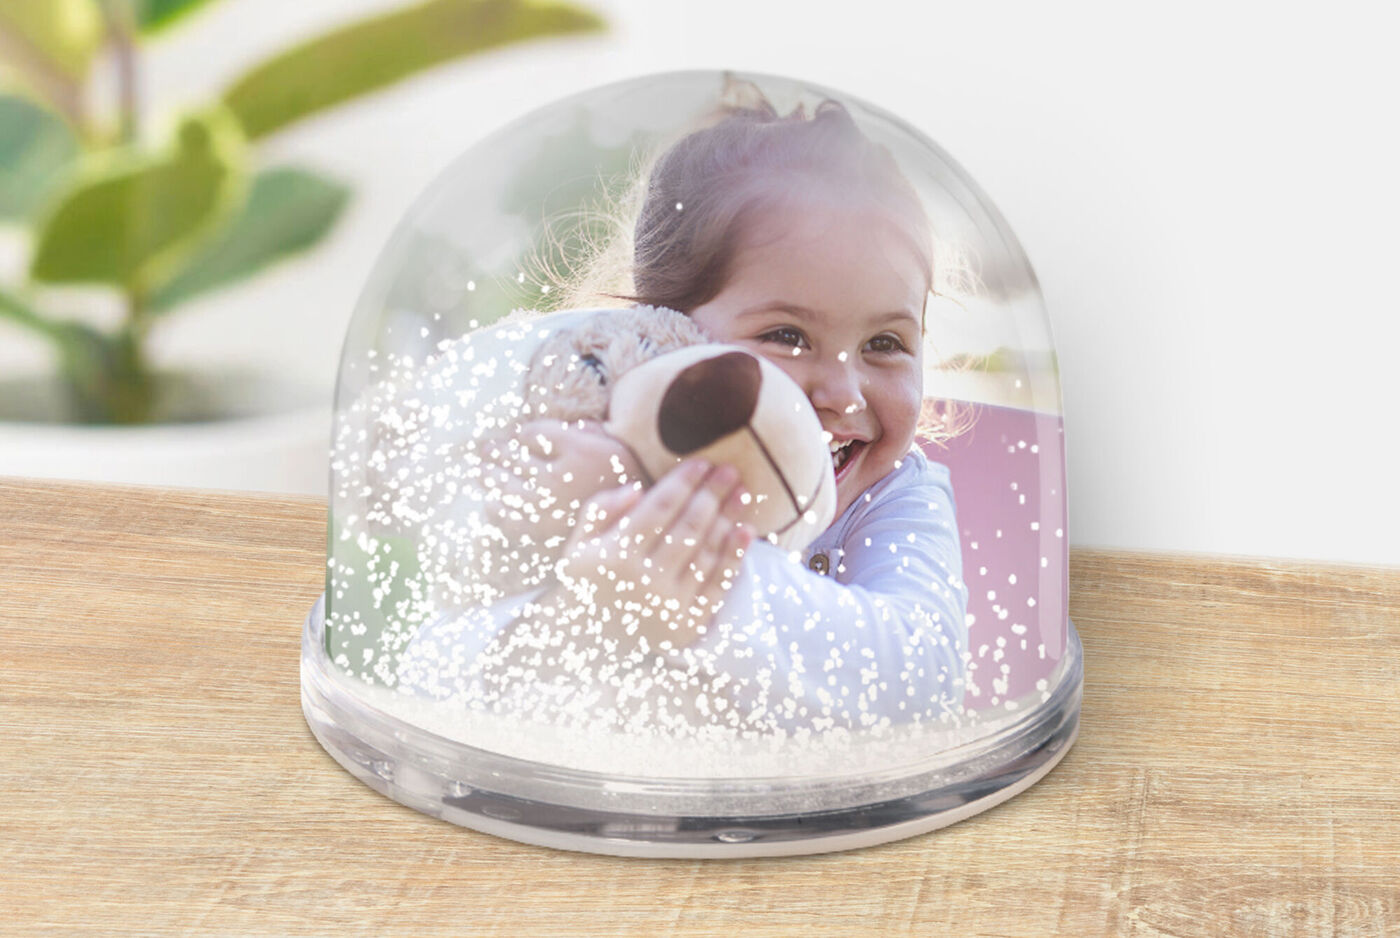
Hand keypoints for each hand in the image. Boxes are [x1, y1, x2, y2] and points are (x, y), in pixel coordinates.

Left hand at [475, 418, 642, 559]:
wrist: (639, 522)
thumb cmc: (629, 478)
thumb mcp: (613, 444)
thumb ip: (588, 430)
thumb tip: (566, 428)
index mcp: (572, 448)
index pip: (532, 434)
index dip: (523, 434)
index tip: (518, 435)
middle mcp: (554, 475)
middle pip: (513, 456)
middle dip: (496, 451)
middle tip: (483, 449)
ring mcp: (545, 504)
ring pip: (504, 484)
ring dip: (488, 475)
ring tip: (479, 471)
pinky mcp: (541, 529)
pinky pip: (509, 517)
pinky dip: (496, 509)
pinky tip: (490, 504)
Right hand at [548, 459, 752, 652]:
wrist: (589, 643)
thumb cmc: (586, 583)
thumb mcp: (578, 545)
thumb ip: (600, 510)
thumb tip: (637, 489)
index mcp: (617, 555)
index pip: (659, 509)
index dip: (682, 483)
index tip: (701, 463)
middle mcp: (645, 580)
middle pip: (688, 527)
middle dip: (711, 495)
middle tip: (729, 471)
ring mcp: (670, 604)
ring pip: (706, 553)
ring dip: (728, 519)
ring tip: (742, 493)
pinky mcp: (688, 624)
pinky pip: (717, 585)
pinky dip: (734, 557)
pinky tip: (746, 531)